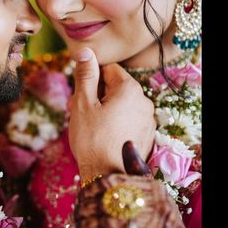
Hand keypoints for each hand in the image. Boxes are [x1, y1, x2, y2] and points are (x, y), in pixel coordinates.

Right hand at [69, 47, 155, 180]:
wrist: (108, 176)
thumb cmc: (92, 139)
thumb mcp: (83, 103)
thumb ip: (86, 75)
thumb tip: (85, 51)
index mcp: (130, 89)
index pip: (108, 69)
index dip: (91, 80)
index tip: (80, 96)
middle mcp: (144, 101)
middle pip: (116, 87)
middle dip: (98, 95)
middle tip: (80, 113)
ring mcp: (148, 119)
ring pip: (122, 104)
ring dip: (106, 110)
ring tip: (91, 127)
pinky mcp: (148, 135)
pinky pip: (129, 120)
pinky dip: (116, 123)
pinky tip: (104, 137)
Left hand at [74, 173, 200, 227]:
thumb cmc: (161, 217)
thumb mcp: (155, 191)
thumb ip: (137, 170)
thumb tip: (127, 143)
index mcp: (153, 192)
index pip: (114, 183)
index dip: (92, 188)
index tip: (82, 192)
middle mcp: (152, 211)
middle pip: (108, 204)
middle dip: (85, 207)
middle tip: (75, 210)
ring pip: (107, 225)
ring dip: (85, 224)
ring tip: (74, 224)